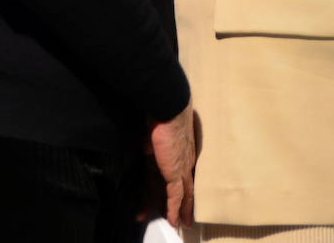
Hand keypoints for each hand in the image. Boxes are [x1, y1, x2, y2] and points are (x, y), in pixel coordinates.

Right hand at [147, 101, 195, 227]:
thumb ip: (151, 143)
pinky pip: (175, 195)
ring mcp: (182, 166)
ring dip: (182, 210)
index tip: (175, 198)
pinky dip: (173, 209)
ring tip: (183, 224)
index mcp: (183, 150)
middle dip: (185, 204)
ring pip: (184, 194)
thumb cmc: (163, 114)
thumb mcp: (156, 131)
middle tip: (186, 219)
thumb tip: (147, 148)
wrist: (170, 108)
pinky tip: (173, 220)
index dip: (177, 186)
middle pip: (186, 187)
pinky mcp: (175, 171)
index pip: (180, 173)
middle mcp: (186, 160)